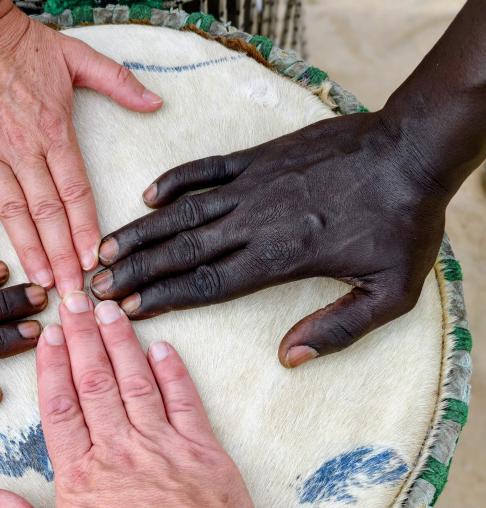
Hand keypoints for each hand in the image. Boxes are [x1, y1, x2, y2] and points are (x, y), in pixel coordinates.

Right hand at [0, 2, 161, 296]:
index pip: (76, 192)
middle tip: (73, 294)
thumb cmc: (24, 42)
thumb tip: (157, 103)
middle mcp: (23, 146)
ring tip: (40, 283)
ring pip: (12, 211)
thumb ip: (119, 83)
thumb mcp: (78, 56)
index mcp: (55, 130)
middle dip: (62, 257)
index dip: (87, 230)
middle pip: (48, 212)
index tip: (96, 263)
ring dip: (28, 250)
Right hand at [0, 292, 255, 507]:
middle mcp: (120, 450)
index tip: (48, 336)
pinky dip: (174, 372)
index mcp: (82, 475)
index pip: (60, 408)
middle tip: (75, 299)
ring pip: (137, 382)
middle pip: (96, 382)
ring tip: (110, 309)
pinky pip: (186, 401)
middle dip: (83, 337)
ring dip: (122, 343)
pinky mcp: (204, 452)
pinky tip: (162, 347)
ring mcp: (164, 446)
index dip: (52, 368)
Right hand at [90, 110, 450, 367]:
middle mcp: (257, 221)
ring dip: (142, 231)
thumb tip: (289, 357)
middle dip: (135, 270)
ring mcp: (255, 184)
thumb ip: (338, 329)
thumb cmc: (405, 222)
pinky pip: (208, 168)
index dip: (164, 296)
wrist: (415, 150)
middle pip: (183, 250)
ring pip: (185, 212)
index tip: (128, 309)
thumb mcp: (390, 292)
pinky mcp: (260, 157)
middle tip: (94, 284)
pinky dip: (176, 181)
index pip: (209, 282)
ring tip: (105, 248)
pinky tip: (148, 196)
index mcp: (281, 257)